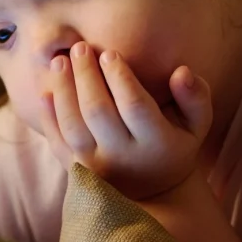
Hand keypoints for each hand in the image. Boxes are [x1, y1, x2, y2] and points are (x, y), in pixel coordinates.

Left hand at [39, 42, 211, 200]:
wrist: (153, 194)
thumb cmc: (173, 144)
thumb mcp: (196, 125)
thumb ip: (195, 96)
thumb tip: (182, 72)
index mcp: (158, 144)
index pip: (134, 105)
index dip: (120, 77)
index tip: (109, 52)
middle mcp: (125, 157)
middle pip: (98, 111)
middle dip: (86, 75)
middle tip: (80, 47)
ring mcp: (97, 167)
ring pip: (73, 125)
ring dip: (63, 89)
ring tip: (60, 61)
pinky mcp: (77, 171)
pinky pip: (57, 142)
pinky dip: (49, 116)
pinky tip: (46, 90)